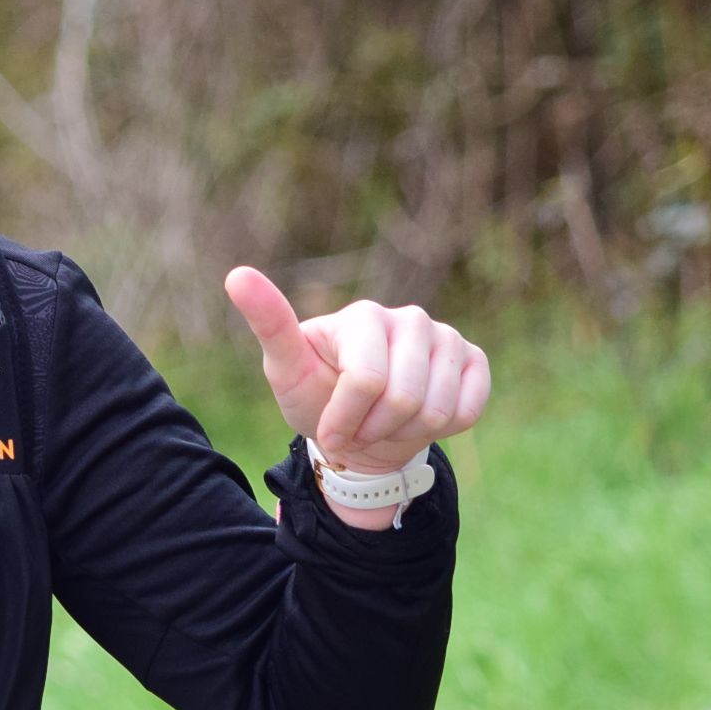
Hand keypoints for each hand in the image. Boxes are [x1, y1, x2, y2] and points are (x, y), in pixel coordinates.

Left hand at [224, 268, 490, 519]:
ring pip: (436, 410)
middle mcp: (410, 318)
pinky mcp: (475, 361)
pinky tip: (418, 420)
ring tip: (383, 424)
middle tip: (358, 428)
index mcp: (363, 315)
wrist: (361, 432)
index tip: (326, 431)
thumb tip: (236, 274)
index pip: (365, 381)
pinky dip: (439, 432)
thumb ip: (268, 324)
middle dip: (374, 430)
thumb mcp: (286, 369)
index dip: (344, 421)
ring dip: (403, 435)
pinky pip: (466, 411)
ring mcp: (447, 338)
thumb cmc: (317, 398)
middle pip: (403, 399)